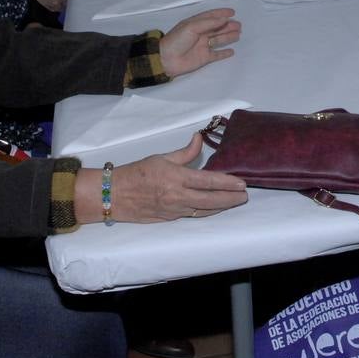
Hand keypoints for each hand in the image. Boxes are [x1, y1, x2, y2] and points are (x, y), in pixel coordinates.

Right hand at [73, 132, 248, 223]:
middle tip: (245, 195)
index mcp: (176, 178)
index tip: (242, 183)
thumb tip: (199, 139)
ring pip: (204, 211)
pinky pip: (193, 216)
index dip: (227, 183)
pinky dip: (207, 212)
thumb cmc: (136, 173)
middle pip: (212, 200)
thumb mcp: (161, 157)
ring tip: (235, 202)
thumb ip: (184, 152)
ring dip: (222, 207)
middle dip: (231, 198)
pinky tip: (215, 209)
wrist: (113, 195)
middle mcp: (177, 196)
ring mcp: (174, 210)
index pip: (208, 181)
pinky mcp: (169, 219)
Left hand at [159, 7, 240, 76]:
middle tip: (239, 25)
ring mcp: (203, 46)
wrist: (166, 59)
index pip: (211, 16)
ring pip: (218, 39)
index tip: (232, 12)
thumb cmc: (177, 40)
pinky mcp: (204, 58)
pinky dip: (224, 53)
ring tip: (238, 34)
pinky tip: (232, 51)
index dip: (221, 13)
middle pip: (217, 28)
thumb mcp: (192, 27)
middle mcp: (200, 34)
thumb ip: (209, 23)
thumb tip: (225, 18)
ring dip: (228, 36)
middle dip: (228, 25)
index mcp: (196, 24)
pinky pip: (216, 54)